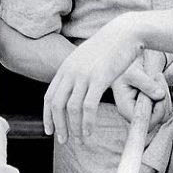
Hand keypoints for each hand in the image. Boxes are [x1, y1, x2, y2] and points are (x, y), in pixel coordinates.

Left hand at [43, 14, 165, 141]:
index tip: (49, 131)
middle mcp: (71, 72)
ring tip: (80, 140)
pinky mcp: (99, 79)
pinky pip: (89, 107)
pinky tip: (90, 132)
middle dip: (59, 126)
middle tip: (63, 140)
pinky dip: (87, 123)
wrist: (124, 32)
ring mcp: (84, 75)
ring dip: (75, 128)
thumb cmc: (108, 47)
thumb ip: (76, 72)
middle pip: (57, 105)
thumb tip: (72, 85)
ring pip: (72, 109)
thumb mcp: (85, 58)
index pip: (49, 97)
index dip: (47, 117)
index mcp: (65, 68)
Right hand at [111, 60, 171, 129]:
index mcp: (125, 109)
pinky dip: (166, 93)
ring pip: (164, 112)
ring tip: (157, 76)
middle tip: (157, 78)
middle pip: (157, 118)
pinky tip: (158, 80)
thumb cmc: (125, 69)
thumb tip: (161, 95)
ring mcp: (144, 110)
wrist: (127, 64)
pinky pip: (165, 105)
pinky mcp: (151, 106)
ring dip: (166, 94)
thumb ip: (146, 84)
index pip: (144, 120)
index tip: (160, 94)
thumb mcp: (133, 73)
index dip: (156, 112)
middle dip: (163, 100)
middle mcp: (134, 113)